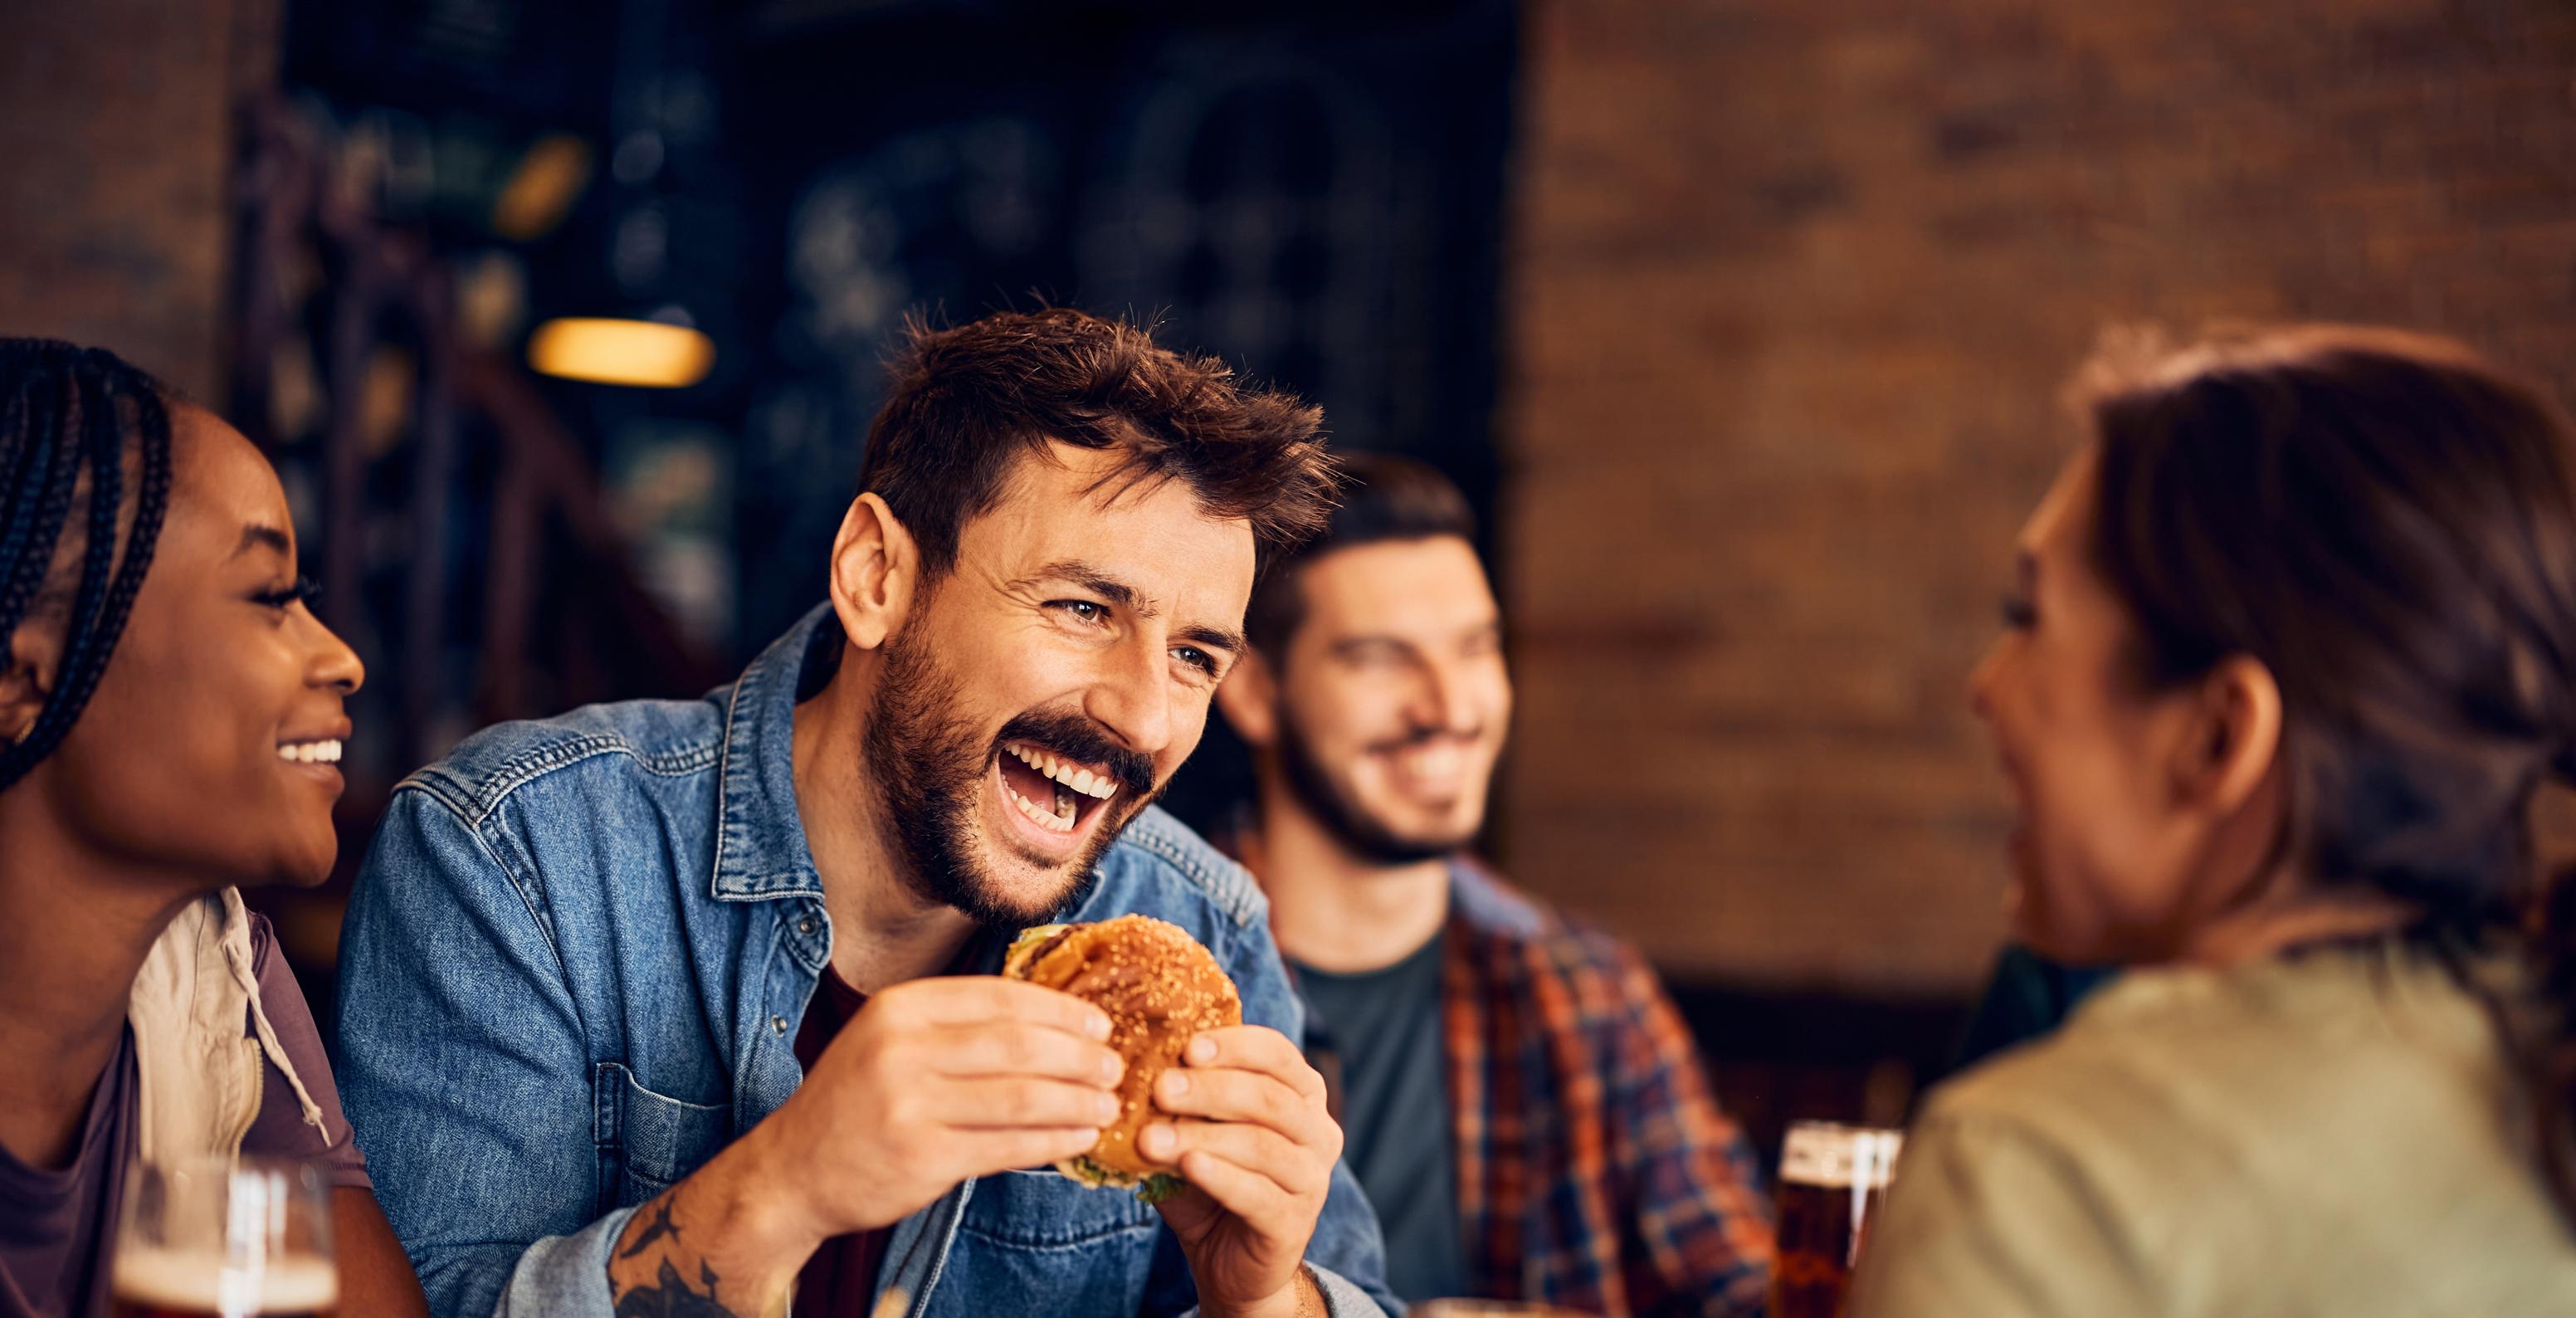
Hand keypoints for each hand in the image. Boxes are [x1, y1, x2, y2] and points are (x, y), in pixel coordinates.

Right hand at [769, 976, 1124, 1238]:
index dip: (1059, 1010)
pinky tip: (1078, 1139)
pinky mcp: (922, 1157)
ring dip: (1076, 1101)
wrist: (792, 1171)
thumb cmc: (856, 1101)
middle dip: (1078, 1056)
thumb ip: (956, 1026)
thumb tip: (1051, 1023)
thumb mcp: (890, 1041)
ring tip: (1108, 1105)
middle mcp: (902, 1049)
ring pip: (1021, 1096)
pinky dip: (1053, 1141)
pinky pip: (1008, 1145)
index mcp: (900, 1008)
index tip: (1098, 1024)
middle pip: (1018, 1045)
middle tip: (1114, 1066)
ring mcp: (910, 1105)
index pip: (1000, 998)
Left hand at [1143, 1026, 1341, 1317]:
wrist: (1229, 1263)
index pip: (1277, 1054)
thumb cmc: (1211, 1183)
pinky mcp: (1295, 1224)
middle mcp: (1318, 1132)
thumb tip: (1140, 1067)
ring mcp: (1313, 1180)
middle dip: (1209, 1089)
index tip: (1186, 1047)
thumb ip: (1182, 1103)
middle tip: (1159, 1089)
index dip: (1233, 1046)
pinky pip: (1258, 1195)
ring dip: (1202, 1137)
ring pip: (1261, 1145)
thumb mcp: (1196, 1133)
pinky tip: (1187, 1166)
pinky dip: (1220, 1177)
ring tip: (1152, 1138)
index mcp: (1302, 1095)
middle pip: (1268, 1098)